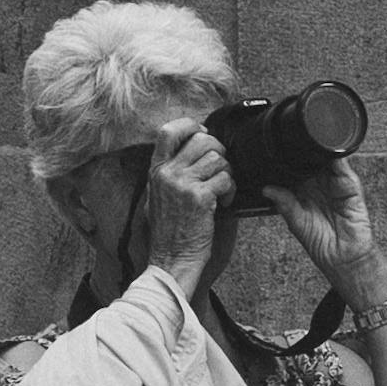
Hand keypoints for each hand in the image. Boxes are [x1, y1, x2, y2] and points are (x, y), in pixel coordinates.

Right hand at [142, 121, 232, 295]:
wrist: (171, 259)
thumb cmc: (170, 232)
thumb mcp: (158, 196)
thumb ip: (170, 173)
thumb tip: (191, 150)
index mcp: (155, 170)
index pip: (168, 131)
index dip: (191, 126)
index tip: (202, 134)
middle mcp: (167, 173)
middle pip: (201, 138)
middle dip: (218, 150)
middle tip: (220, 168)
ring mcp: (182, 184)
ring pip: (217, 157)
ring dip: (226, 172)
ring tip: (221, 189)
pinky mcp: (200, 197)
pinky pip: (226, 178)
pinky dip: (231, 190)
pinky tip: (223, 203)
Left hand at [264, 149, 386, 312]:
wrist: (345, 257)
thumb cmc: (322, 245)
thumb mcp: (296, 223)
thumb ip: (284, 203)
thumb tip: (267, 190)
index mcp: (303, 192)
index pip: (293, 170)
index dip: (286, 162)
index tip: (276, 155)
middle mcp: (319, 186)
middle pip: (309, 161)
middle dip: (302, 154)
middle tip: (291, 147)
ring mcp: (335, 183)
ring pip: (325, 159)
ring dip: (317, 153)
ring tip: (308, 148)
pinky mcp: (350, 185)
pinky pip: (343, 166)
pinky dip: (335, 157)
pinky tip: (326, 154)